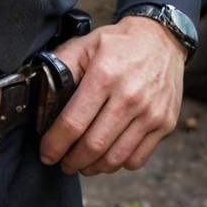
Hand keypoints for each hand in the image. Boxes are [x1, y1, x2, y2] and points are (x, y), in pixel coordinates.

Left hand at [39, 17, 185, 175]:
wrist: (161, 39)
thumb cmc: (118, 43)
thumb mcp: (85, 44)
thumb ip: (62, 65)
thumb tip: (41, 91)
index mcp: (104, 76)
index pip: (73, 122)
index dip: (55, 143)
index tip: (46, 152)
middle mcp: (129, 96)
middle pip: (94, 145)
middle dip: (72, 160)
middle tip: (62, 163)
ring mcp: (150, 113)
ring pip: (115, 157)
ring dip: (94, 167)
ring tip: (82, 164)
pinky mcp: (165, 124)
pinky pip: (137, 158)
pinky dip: (118, 164)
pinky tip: (107, 157)